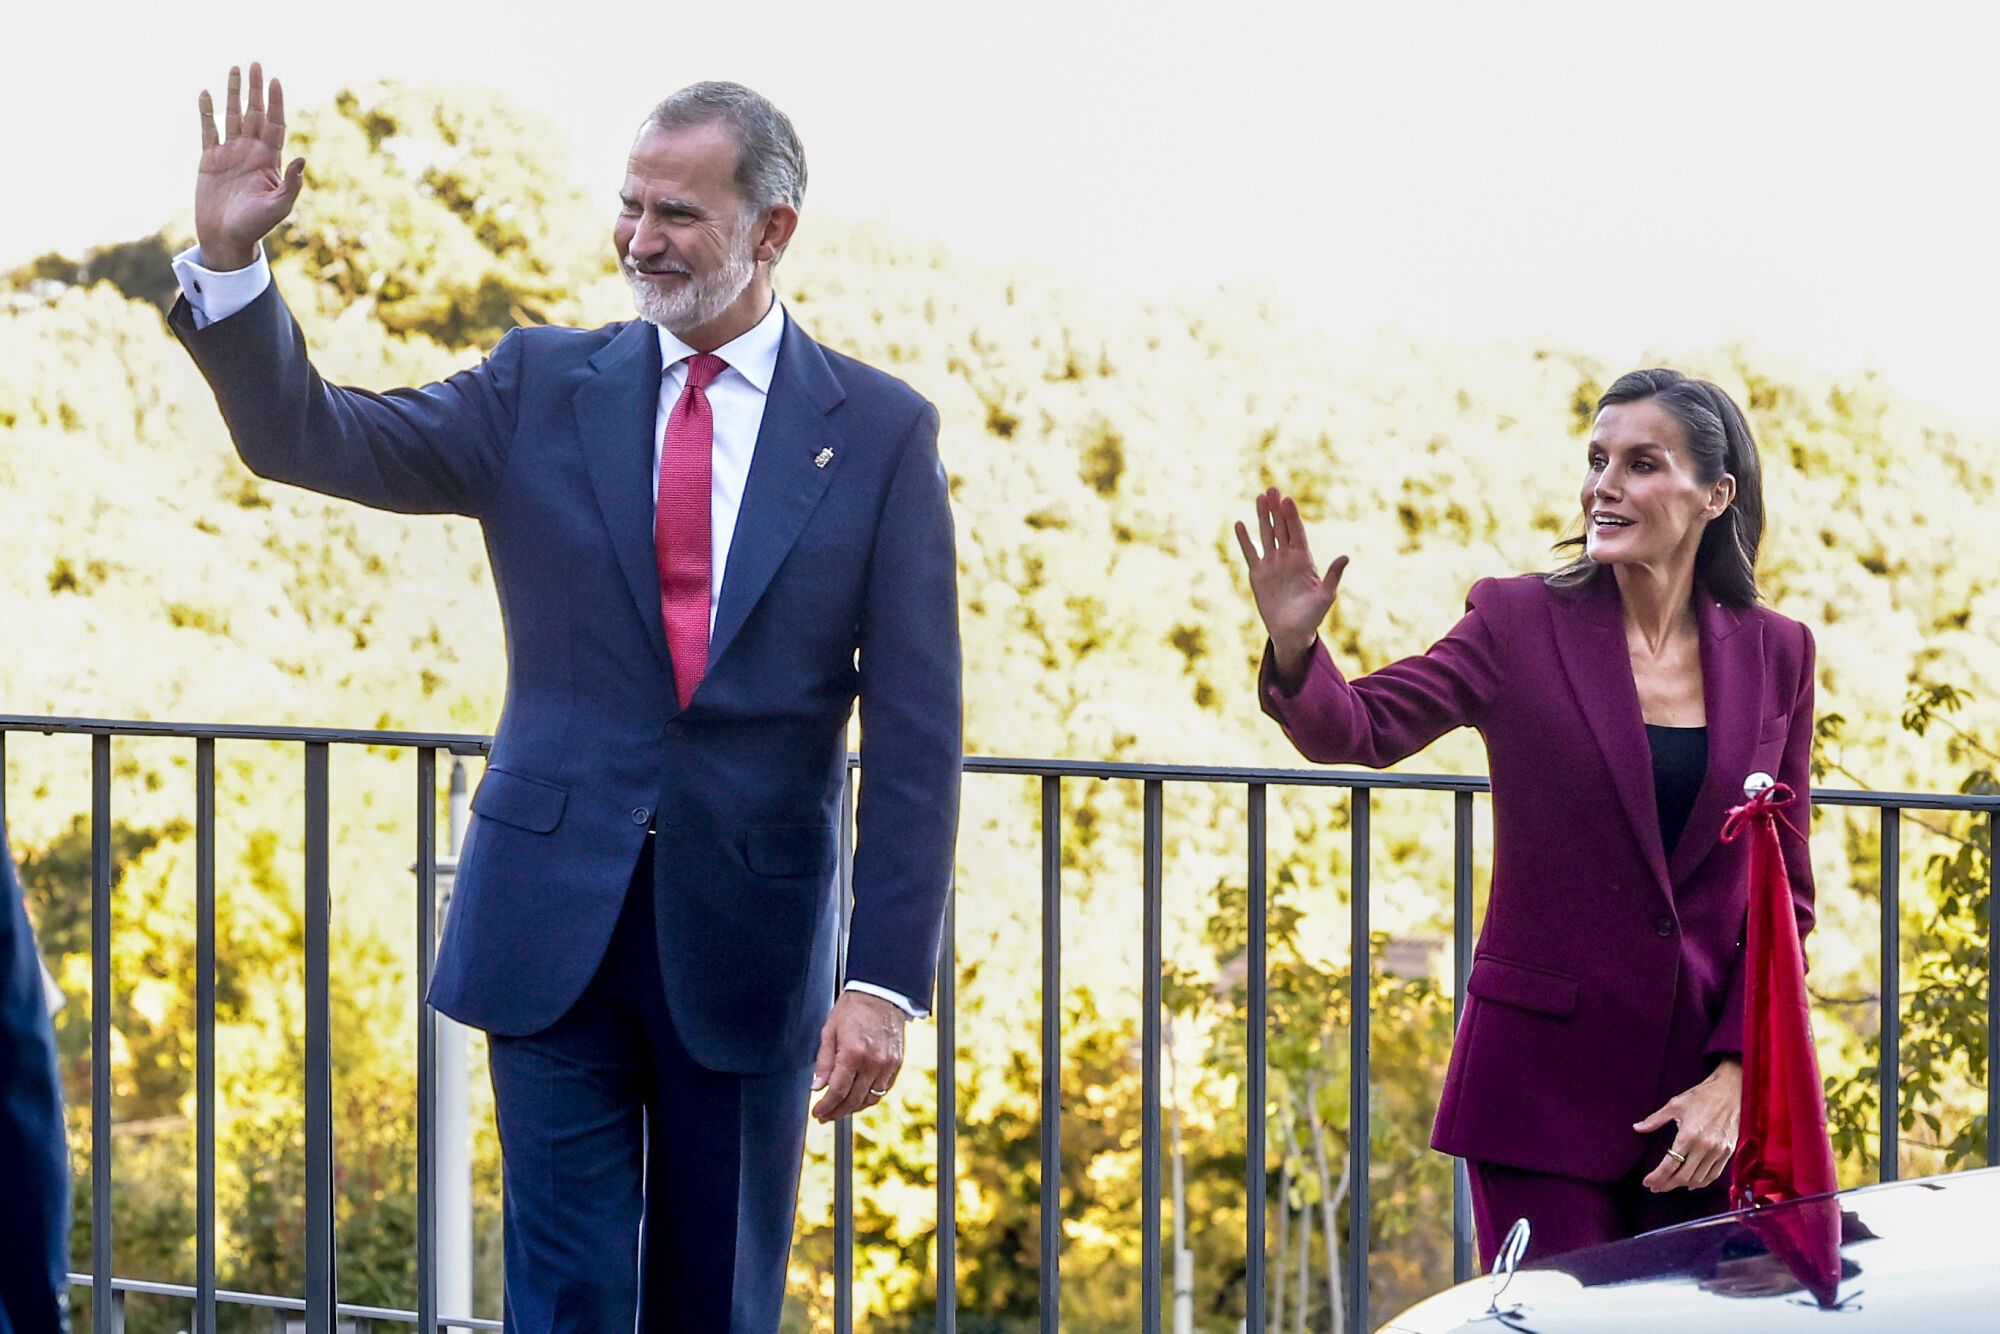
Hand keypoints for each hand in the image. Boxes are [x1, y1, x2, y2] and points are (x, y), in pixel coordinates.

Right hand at [194, 63, 304, 271]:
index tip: (276, 81)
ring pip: (231, 116)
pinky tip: (206, 93)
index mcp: (269, 160)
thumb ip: (291, 184)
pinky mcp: (209, 159)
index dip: (276, 103)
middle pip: (254, 113)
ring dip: (233, 93)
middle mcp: (251, 152)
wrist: (226, 238)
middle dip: (255, 89)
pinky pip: (208, 130)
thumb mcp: (278, 207)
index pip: (275, 124)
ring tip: (235, 68)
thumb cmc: (255, 226)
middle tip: (256, 64)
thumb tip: (302, 159)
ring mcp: (229, 153)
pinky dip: (206, 112)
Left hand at [810, 991, 906, 1121]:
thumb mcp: (830, 1031)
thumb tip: (817, 1087)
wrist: (881, 994)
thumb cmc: (853, 1009)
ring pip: (870, 1099)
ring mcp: (887, 1064)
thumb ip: (824, 1062)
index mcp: (853, 1053)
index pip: (837, 1090)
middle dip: (836, 1112)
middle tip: (824, 1116)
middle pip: (853, 1099)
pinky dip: (869, 1098)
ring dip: (853, 1108)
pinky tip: (857, 1099)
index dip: (825, 1106)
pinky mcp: (896, 1064)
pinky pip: (883, 1090)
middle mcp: (873, 1062)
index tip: (817, 1112)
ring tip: (839, 1110)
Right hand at [1233, 487, 1347, 679]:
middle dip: (1277, 509)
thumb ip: (1333, 576)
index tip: (1287, 500)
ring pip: (1266, 535)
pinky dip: (1245, 539)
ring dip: (1263, 517)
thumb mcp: (1326, 596)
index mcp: (1304, 560)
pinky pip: (1250, 552)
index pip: (1297, 532)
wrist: (1292, 632)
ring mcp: (1272, 564)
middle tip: (1272, 489)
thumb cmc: (1312, 616)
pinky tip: (1240, 524)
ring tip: (1259, 498)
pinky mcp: (1258, 574)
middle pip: (1281, 528)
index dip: (1292, 516)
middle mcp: (1287, 558)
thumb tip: (1345, 556)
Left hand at [1635, 1057, 1740, 1191]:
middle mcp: (1704, 1147)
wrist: (1730, 1091)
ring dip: (1682, 1185)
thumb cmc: (1701, 1096)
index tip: (1647, 1182)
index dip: (1657, 1177)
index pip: (1670, 1165)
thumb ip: (1655, 1120)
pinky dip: (1701, 1182)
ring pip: (1698, 1179)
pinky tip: (1691, 1184)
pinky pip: (1714, 1175)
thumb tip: (1637, 1128)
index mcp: (1688, 1135)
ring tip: (1669, 1185)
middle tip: (1655, 1187)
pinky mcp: (1728, 1152)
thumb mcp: (1674, 1105)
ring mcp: (1718, 1151)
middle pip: (1683, 1176)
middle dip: (1667, 1184)